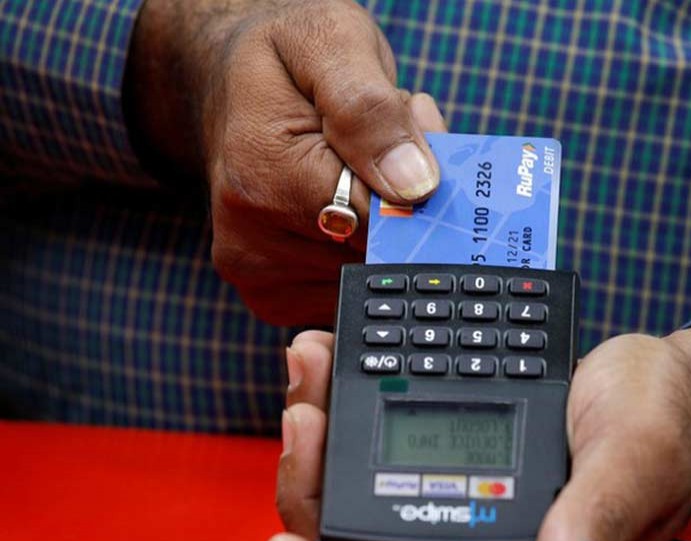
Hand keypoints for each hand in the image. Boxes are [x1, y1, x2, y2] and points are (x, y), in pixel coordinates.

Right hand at [126, 0, 446, 324]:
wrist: (224, 86)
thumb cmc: (283, 57)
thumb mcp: (329, 42)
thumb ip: (371, 110)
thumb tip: (416, 187)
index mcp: (263, 179)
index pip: (382, 219)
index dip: (419, 182)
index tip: (416, 129)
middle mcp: (252, 245)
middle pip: (380, 251)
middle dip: (405, 202)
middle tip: (391, 140)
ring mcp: (262, 281)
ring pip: (372, 272)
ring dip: (385, 223)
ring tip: (359, 166)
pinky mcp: (277, 300)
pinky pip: (352, 285)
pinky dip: (365, 248)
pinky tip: (347, 202)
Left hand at [267, 313, 690, 540]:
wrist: (662, 381)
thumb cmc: (664, 426)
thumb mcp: (637, 462)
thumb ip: (600, 515)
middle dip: (311, 491)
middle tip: (303, 417)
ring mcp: (456, 500)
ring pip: (358, 492)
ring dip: (320, 442)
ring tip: (310, 369)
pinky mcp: (449, 453)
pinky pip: (383, 443)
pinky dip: (350, 404)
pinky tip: (336, 361)